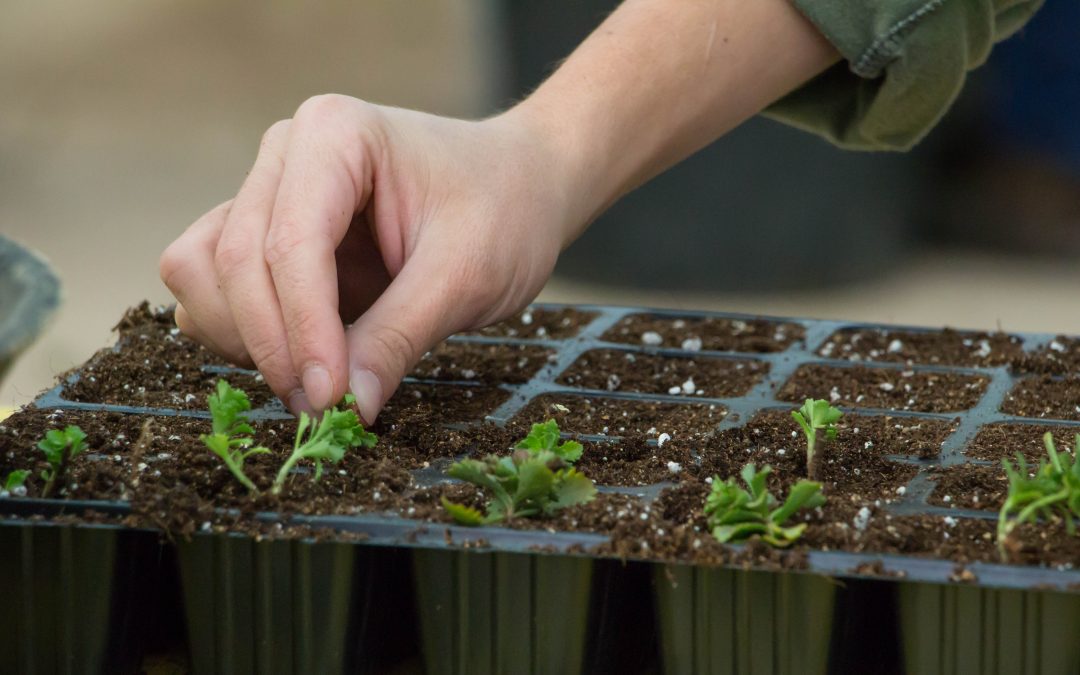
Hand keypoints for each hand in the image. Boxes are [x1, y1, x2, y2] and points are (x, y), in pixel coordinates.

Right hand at [160, 96, 579, 422]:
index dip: (301, 329)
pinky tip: (300, 359)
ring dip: (241, 336)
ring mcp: (270, 192)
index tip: (328, 397)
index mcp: (335, 135)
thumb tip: (348, 409)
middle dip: (271, 344)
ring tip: (310, 380)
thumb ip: (399, 337)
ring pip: (202, 272)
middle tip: (322, 407)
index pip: (288, 243)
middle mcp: (286, 155)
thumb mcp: (467, 275)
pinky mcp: (269, 234)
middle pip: (230, 260)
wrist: (520, 185)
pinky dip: (242, 331)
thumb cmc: (504, 209)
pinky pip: (217, 286)